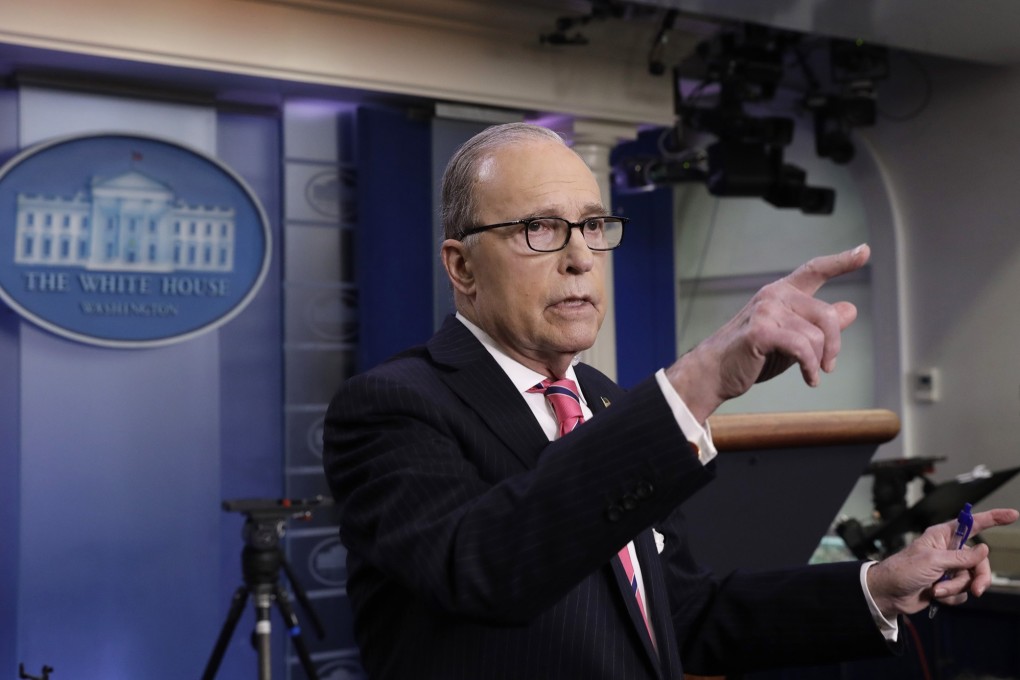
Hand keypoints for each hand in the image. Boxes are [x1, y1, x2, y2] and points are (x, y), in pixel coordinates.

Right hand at [666, 244, 869, 422]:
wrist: (714, 373)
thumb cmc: (751, 355)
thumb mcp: (791, 337)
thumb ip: (818, 323)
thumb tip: (851, 309)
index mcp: (781, 293)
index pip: (815, 270)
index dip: (842, 262)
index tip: (864, 251)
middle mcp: (774, 295)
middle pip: (827, 315)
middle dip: (834, 345)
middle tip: (829, 366)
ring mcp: (766, 311)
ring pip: (816, 336)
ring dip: (818, 362)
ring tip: (811, 374)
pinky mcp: (761, 332)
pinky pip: (802, 349)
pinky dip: (810, 367)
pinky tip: (809, 380)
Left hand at [867, 508, 1019, 618]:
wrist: (889, 595)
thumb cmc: (903, 570)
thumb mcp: (932, 561)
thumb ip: (961, 558)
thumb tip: (984, 549)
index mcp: (943, 536)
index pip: (973, 524)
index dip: (993, 519)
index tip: (1013, 515)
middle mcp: (948, 551)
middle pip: (979, 561)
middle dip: (978, 577)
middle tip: (976, 589)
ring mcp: (949, 569)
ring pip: (971, 579)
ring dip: (955, 588)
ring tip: (936, 590)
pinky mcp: (947, 585)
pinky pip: (963, 592)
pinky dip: (951, 597)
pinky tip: (935, 596)